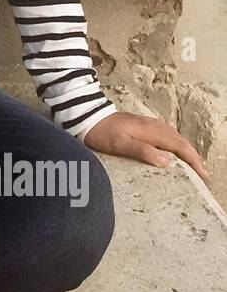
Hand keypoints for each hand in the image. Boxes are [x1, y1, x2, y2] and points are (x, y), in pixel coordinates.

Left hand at [83, 111, 210, 181]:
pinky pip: (166, 134)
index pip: (179, 146)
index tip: (203, 174)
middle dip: (193, 156)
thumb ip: (143, 151)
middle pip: (180, 140)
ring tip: (192, 163)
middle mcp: (153, 125)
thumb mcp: (121, 144)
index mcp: (151, 131)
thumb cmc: (102, 133)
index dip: (193, 160)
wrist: (88, 117)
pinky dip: (175, 144)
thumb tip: (167, 161)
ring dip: (186, 149)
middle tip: (203, 173)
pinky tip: (172, 150)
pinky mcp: (142, 125)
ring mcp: (148, 123)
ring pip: (174, 136)